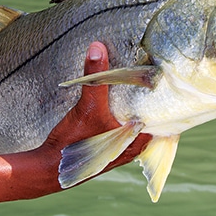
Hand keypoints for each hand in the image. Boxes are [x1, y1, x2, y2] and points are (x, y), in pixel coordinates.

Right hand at [0, 41, 151, 207]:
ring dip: (134, 104)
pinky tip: (117, 96)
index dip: (166, 97)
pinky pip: (122, 124)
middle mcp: (134, 145)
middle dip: (148, 97)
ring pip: (135, 120)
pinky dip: (122, 111)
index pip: (164, 117)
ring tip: (136, 78)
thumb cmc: (74, 142)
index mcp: (140, 140)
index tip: (166, 76)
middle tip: (151, 71)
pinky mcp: (108, 144)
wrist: (49, 167)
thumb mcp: (87, 107)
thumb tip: (97, 47)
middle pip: (150, 116)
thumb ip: (95, 79)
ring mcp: (122, 146)